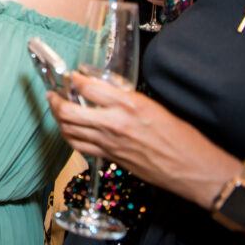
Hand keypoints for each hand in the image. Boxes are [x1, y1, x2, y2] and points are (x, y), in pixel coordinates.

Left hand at [47, 71, 233, 205]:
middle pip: (68, 110)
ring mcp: (108, 143)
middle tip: (52, 93)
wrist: (192, 168)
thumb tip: (103, 90)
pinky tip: (69, 129)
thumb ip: (125, 97)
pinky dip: (68, 135)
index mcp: (128, 104)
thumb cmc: (181, 137)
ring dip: (57, 118)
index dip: (74, 79)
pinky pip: (78, 146)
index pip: (87, 87)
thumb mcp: (154, 105)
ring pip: (68, 129)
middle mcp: (113, 123)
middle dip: (54, 100)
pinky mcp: (109, 157)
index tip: (72, 76)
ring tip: (56, 109)